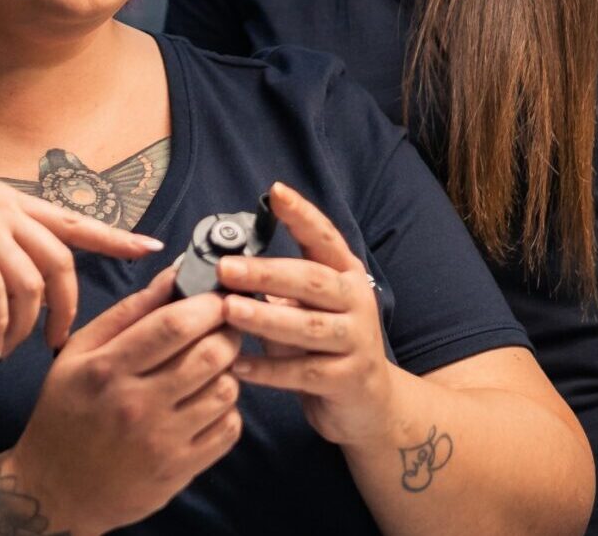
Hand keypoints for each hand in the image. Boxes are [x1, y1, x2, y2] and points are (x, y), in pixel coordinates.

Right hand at [0, 161, 162, 358]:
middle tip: (62, 342)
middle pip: (62, 260)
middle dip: (69, 308)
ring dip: (29, 324)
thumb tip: (17, 270)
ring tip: (16, 347)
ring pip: (32, 281)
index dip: (116, 237)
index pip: (76, 220)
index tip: (152, 250)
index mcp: (13, 200)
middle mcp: (7, 207)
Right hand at [4, 267, 244, 535]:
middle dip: (227, 332)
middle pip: (210, 354)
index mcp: (106, 369)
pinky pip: (228, 429)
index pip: (174, 325)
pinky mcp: (179, 470)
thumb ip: (127, 313)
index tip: (217, 296)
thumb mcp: (78, 354)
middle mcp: (135, 405)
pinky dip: (227, 410)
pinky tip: (205, 404)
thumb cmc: (65, 413)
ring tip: (210, 367)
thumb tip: (173, 275)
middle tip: (222, 327)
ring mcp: (161, 441)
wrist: (53, 489)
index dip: (207, 303)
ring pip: (226, 390)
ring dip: (228, 371)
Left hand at [219, 181, 398, 447]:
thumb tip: (226, 265)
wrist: (371, 404)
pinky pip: (302, 373)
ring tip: (229, 310)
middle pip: (312, 281)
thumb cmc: (328, 345)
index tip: (276, 192)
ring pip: (308, 327)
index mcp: (346, 275)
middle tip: (226, 268)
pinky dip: (267, 369)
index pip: (324, 238)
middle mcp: (356, 302)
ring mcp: (356, 341)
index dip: (302, 215)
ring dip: (265, 318)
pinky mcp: (347, 380)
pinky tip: (236, 365)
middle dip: (267, 273)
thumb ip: (280, 287)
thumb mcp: (311, 308)